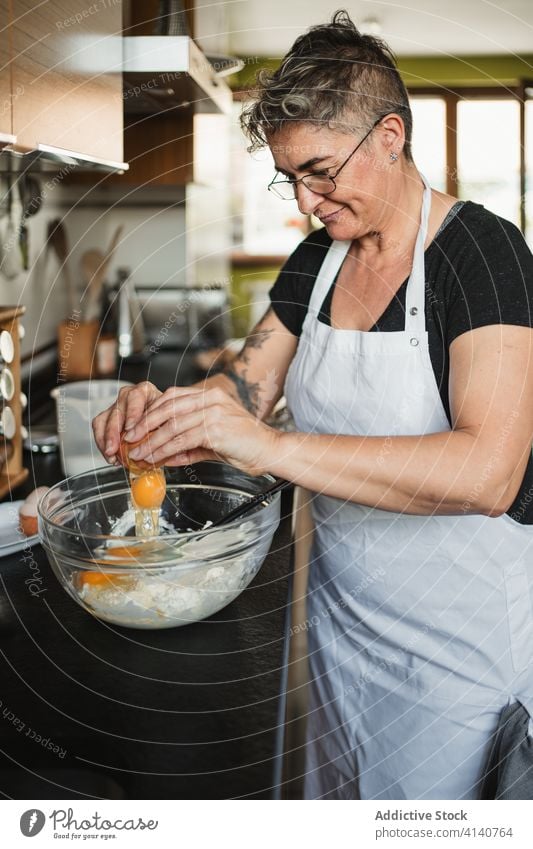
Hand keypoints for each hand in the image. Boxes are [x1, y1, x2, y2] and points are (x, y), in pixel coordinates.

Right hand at [92, 381, 161, 462]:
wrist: (161, 422)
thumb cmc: (166, 419)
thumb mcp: (170, 421)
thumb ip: (165, 428)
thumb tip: (158, 445)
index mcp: (145, 392)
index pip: (135, 397)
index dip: (132, 412)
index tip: (130, 428)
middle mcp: (128, 396)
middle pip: (117, 410)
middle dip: (113, 432)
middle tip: (114, 448)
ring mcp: (116, 406)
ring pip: (104, 419)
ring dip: (105, 439)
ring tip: (111, 455)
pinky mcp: (107, 416)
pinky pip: (99, 428)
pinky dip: (102, 443)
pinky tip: (110, 455)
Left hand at [122, 386, 280, 475]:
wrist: (271, 451)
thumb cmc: (246, 446)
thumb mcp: (213, 442)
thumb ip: (189, 446)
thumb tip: (165, 456)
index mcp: (211, 395)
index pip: (172, 397)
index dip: (151, 411)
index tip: (136, 426)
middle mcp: (212, 399)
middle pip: (168, 406)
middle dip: (145, 423)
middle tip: (130, 438)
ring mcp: (214, 412)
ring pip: (172, 425)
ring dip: (151, 441)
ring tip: (139, 453)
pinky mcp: (216, 429)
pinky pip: (182, 440)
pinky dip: (165, 450)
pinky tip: (156, 458)